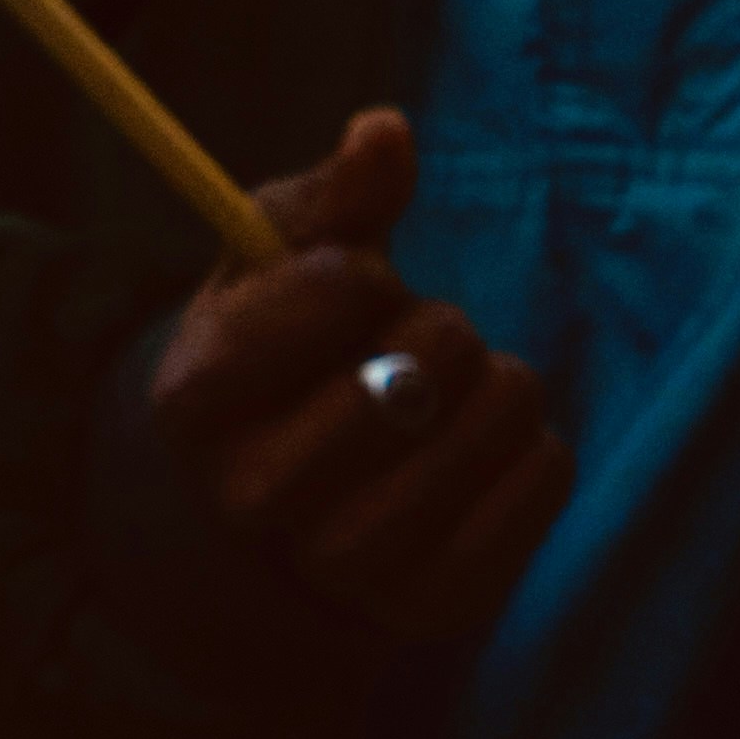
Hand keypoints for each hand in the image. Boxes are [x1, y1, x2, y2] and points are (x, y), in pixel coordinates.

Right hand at [147, 109, 564, 654]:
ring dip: (499, 381)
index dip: (367, 269)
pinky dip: (536, 444)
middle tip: (414, 343)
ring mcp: (346, 565)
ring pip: (491, 421)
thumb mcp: (275, 264)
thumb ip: (331, 195)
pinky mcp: (435, 605)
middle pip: (418, 366)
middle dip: (440, 324)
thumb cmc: (283, 354)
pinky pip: (544, 478)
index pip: (336, 290)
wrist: (282, 511)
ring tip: (458, 392)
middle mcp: (254, 497)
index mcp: (196, 398)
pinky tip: (487, 449)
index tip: (355, 288)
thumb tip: (386, 132)